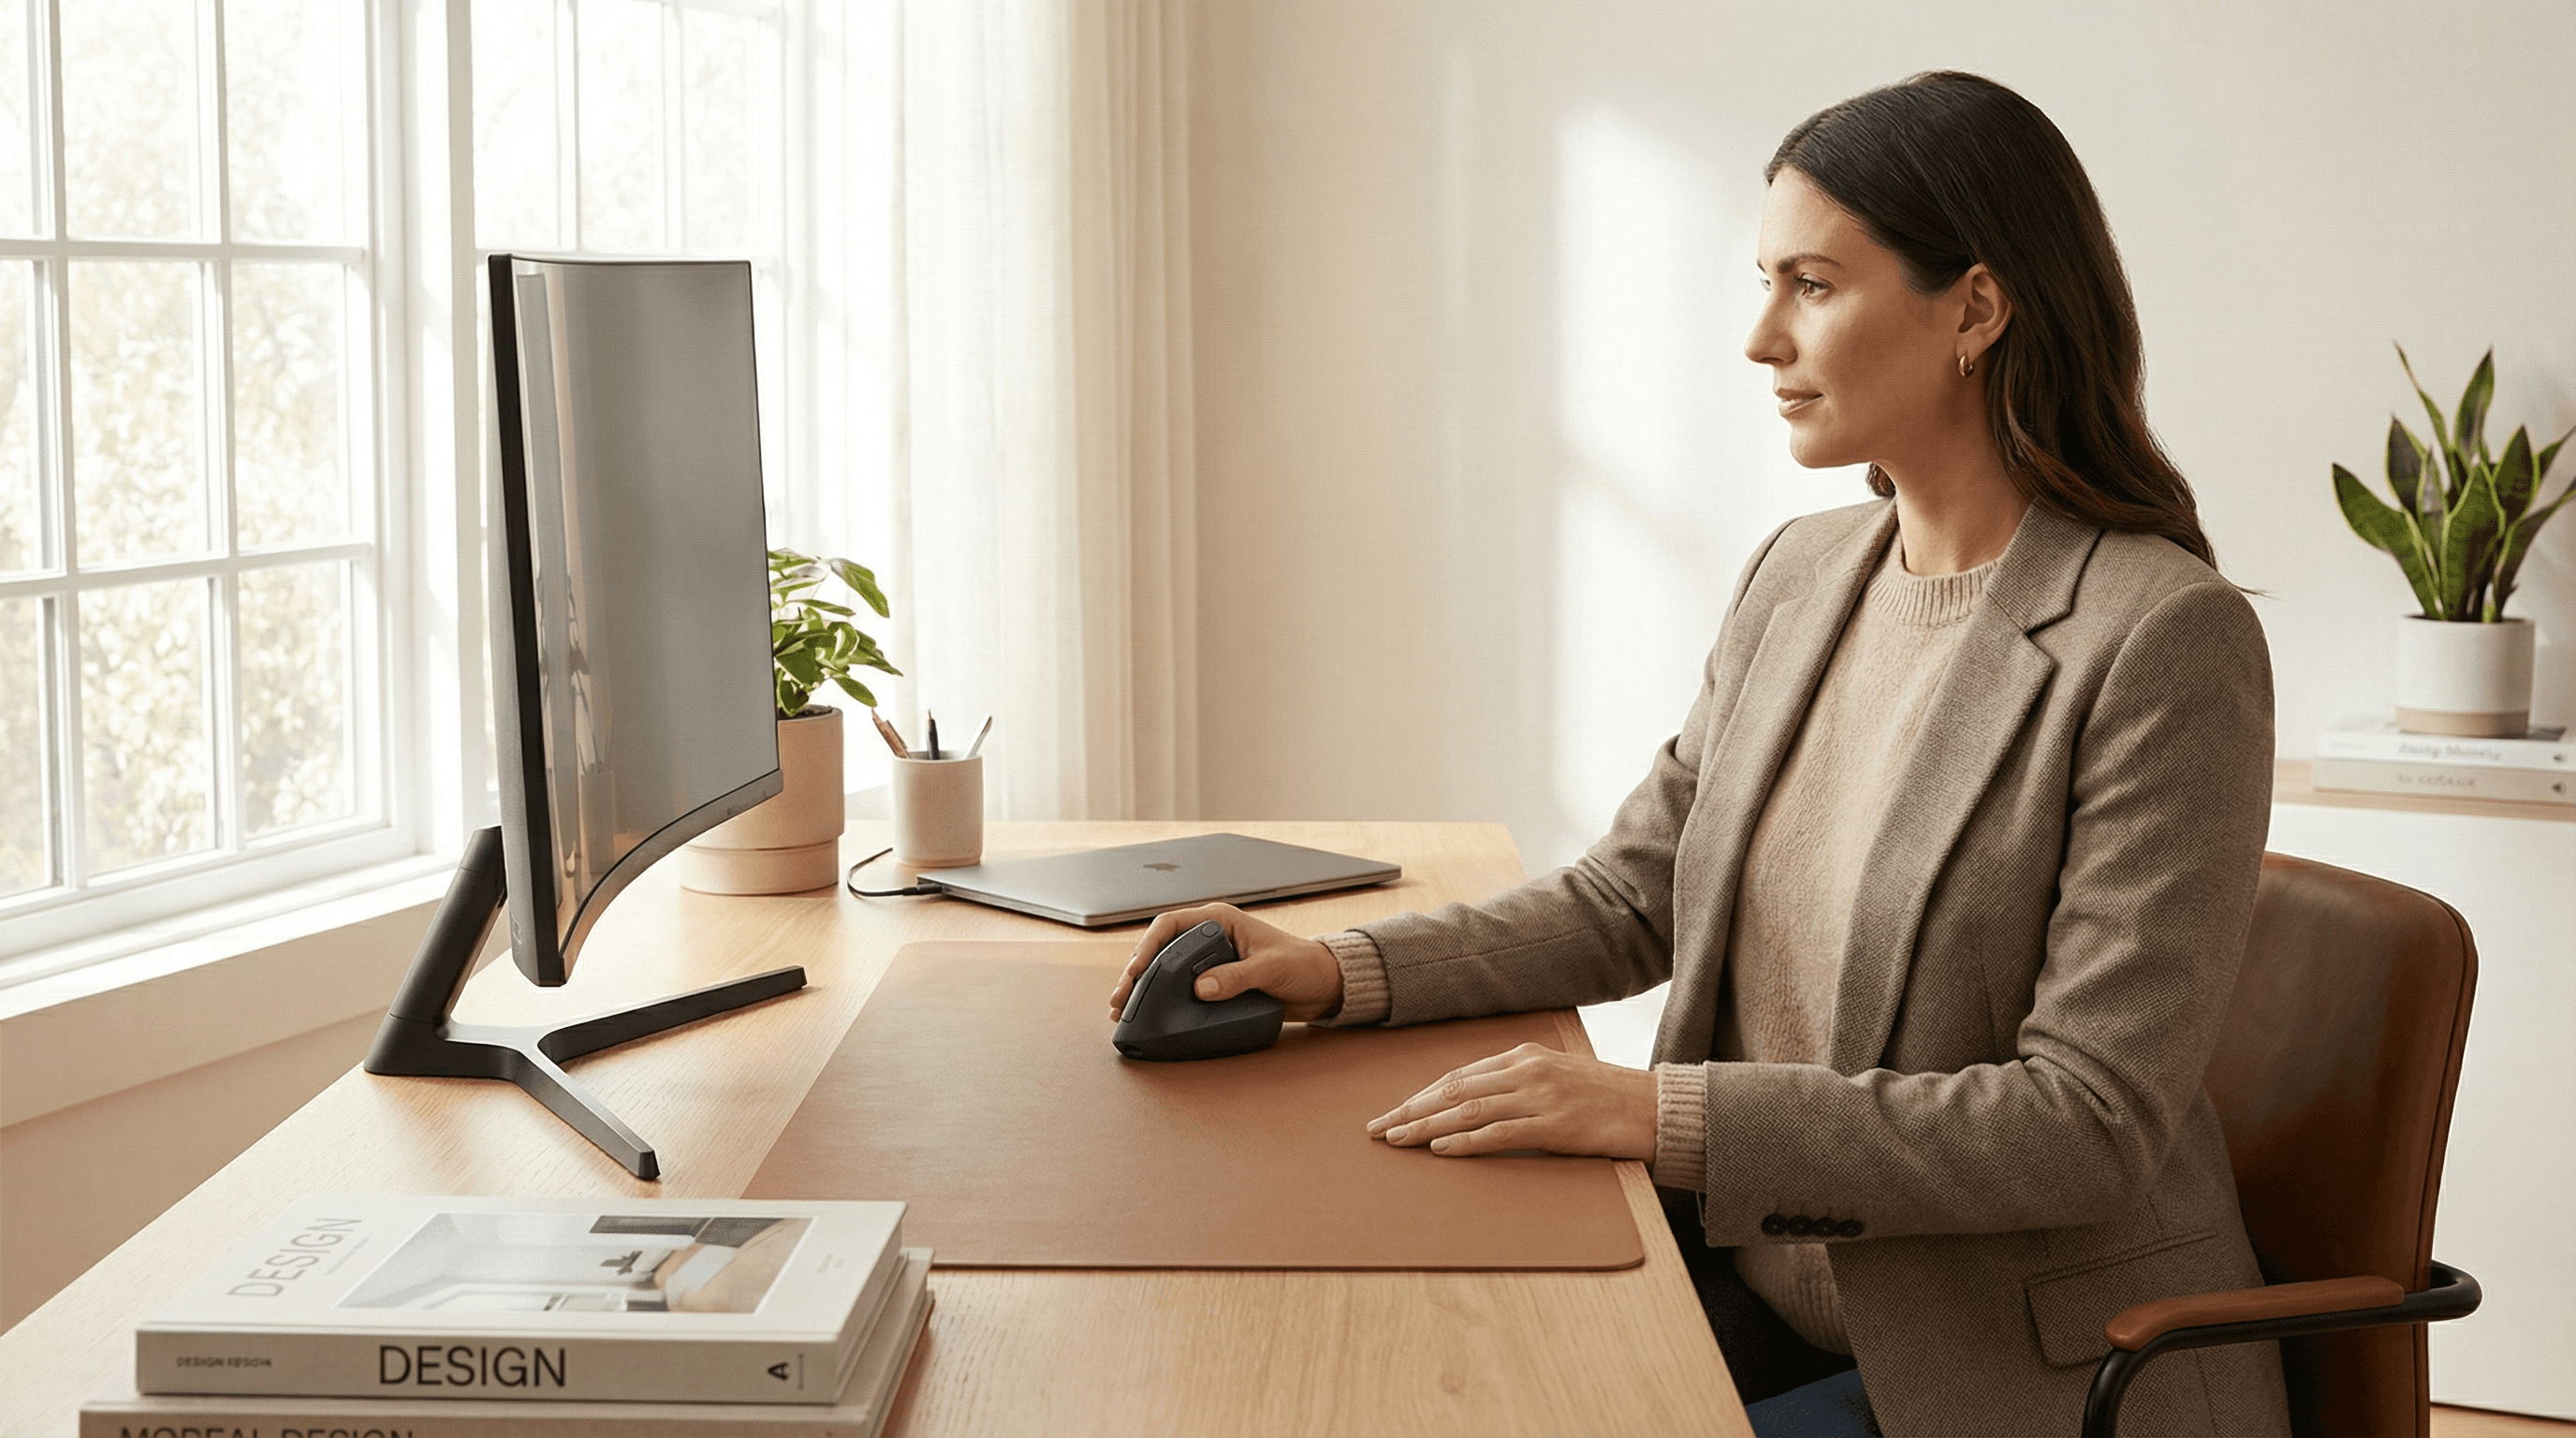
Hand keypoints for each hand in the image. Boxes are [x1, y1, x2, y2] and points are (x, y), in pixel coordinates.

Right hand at [1106, 903, 1345, 1022]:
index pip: (1171, 924)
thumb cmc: (1302, 966)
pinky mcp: (1213, 981)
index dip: (1147, 945)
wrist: (1323, 985)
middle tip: (1119, 999)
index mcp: (1220, 920)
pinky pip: (1178, 988)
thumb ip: (1237, 977)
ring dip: (1142, 989)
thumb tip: (1200, 988)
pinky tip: (1146, 1014)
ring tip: (1121, 1010)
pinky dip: (1160, 999)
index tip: (1135, 970)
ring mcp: (1209, 960)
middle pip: (1159, 949)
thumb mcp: (1271, 969)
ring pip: (1164, 970)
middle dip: (1135, 974)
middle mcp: (1209, 937)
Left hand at [1367, 1043, 1656, 1159]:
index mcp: (1525, 1056)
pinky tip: (1439, 1149)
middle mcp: (1527, 1071)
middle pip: (1454, 1090)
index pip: (1459, 1076)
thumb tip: (1475, 1103)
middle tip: (1378, 1127)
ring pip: (1469, 1111)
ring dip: (1427, 1126)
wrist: (1653, 1107)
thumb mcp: (1557, 1077)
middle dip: (1411, 1109)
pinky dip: (1465, 1142)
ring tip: (1397, 1140)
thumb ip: (1519, 1083)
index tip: (1395, 1110)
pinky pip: (1499, 1134)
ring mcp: (1540, 1096)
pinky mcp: (1555, 1125)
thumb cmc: (1605, 1097)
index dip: (1422, 1095)